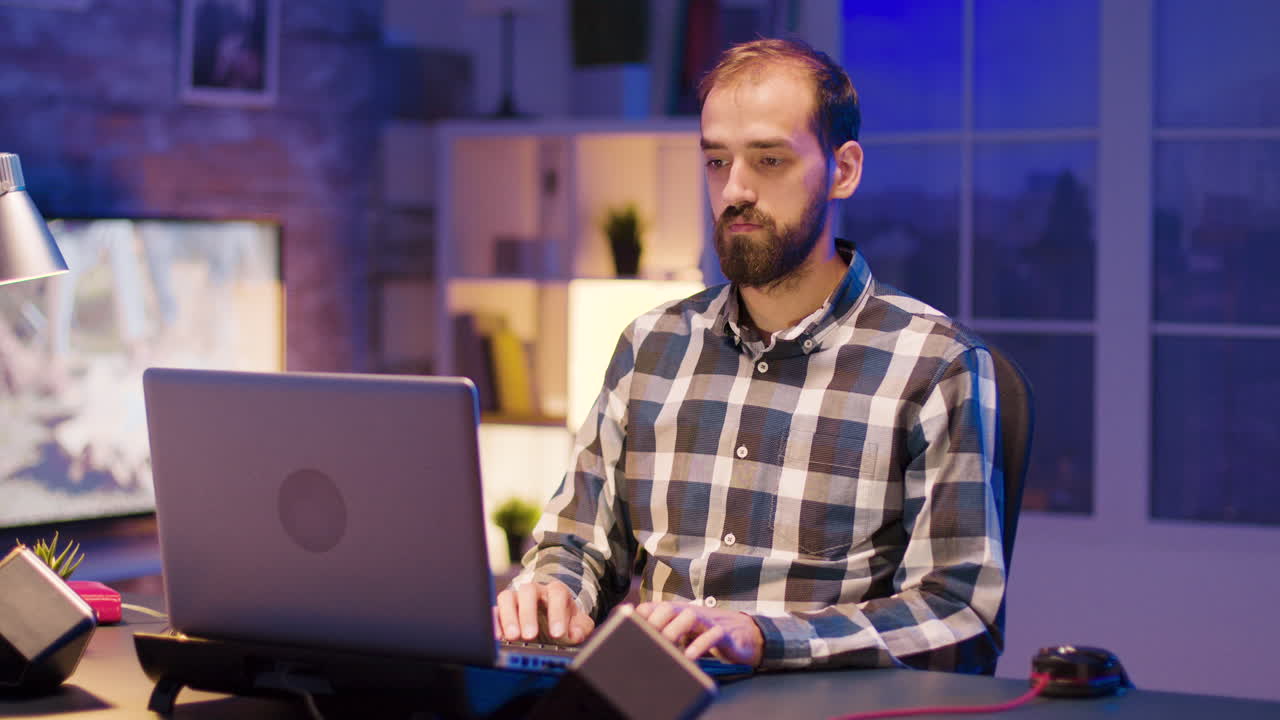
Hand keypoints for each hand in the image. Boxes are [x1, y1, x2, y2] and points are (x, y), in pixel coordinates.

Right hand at [494, 579, 594, 644]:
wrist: (551, 617)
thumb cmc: (565, 620)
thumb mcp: (578, 623)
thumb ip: (581, 628)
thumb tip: (575, 635)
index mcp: (556, 591)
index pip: (557, 594)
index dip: (557, 613)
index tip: (557, 633)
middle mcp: (534, 591)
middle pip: (528, 592)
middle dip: (528, 614)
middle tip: (530, 636)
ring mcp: (516, 598)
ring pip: (507, 598)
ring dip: (509, 617)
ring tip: (513, 637)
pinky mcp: (502, 609)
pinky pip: (494, 611)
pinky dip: (495, 622)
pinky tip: (498, 637)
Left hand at [634, 601, 763, 666]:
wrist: (747, 635)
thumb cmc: (710, 634)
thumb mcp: (687, 632)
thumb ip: (667, 632)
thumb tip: (639, 641)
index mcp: (681, 612)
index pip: (655, 606)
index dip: (641, 615)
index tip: (628, 629)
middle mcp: (693, 612)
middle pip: (669, 608)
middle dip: (655, 622)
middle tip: (648, 641)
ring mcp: (710, 621)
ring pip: (690, 616)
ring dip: (675, 630)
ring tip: (666, 647)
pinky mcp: (726, 633)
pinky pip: (713, 634)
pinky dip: (701, 644)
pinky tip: (690, 656)